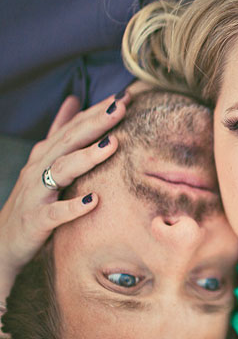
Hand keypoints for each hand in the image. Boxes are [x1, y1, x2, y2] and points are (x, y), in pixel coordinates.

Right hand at [0, 92, 130, 277]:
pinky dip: (73, 207)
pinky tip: (94, 201)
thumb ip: (60, 132)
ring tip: (113, 144)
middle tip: (121, 107)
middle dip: (96, 123)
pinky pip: (55, 213)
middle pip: (69, 141)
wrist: (3, 241)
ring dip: (87, 157)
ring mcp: (36, 194)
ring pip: (61, 170)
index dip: (97, 111)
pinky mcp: (36, 220)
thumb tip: (73, 98)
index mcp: (46, 155)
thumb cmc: (33, 199)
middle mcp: (39, 169)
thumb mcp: (45, 162)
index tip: (124, 96)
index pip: (74, 127)